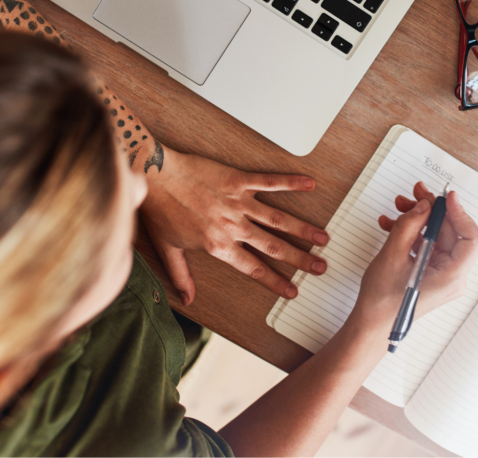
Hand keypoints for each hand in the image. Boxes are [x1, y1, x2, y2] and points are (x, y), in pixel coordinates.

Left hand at [139, 148, 328, 304]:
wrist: (155, 176)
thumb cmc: (160, 210)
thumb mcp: (168, 249)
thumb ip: (181, 276)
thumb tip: (188, 299)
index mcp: (218, 246)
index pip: (253, 269)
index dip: (276, 282)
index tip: (292, 291)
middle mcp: (233, 227)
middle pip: (273, 246)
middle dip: (300, 259)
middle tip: (320, 267)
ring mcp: (238, 202)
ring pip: (277, 219)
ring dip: (302, 229)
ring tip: (322, 237)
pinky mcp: (238, 180)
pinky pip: (269, 182)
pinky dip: (290, 183)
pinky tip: (309, 184)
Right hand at [352, 182, 477, 331]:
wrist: (371, 325)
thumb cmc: (383, 303)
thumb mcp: (393, 256)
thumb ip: (409, 226)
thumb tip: (424, 206)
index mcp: (451, 277)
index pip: (471, 238)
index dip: (460, 213)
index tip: (446, 197)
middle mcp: (452, 277)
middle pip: (452, 234)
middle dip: (432, 212)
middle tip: (416, 194)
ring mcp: (442, 275)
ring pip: (437, 237)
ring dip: (418, 220)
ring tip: (399, 207)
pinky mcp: (430, 273)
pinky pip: (427, 246)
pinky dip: (412, 234)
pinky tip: (392, 225)